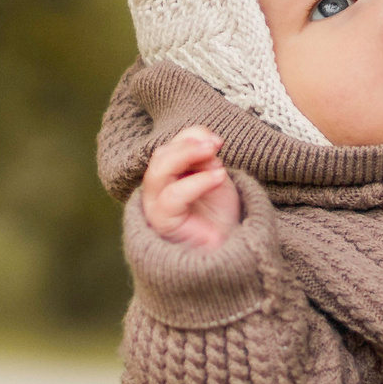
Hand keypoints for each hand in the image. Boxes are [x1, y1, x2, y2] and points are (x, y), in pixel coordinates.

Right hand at [140, 126, 241, 248]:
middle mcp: (155, 187)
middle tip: (215, 144)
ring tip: (215, 156)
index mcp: (166, 173)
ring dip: (187, 156)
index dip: (191, 137)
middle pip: (161, 155)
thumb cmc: (219, 213)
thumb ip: (206, 159)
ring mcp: (154, 204)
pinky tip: (218, 178)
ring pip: (159, 170)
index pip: (170, 146)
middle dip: (188, 145)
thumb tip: (205, 144)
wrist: (228, 246)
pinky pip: (172, 196)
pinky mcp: (161, 221)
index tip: (218, 140)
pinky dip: (197, 182)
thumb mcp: (215, 176)